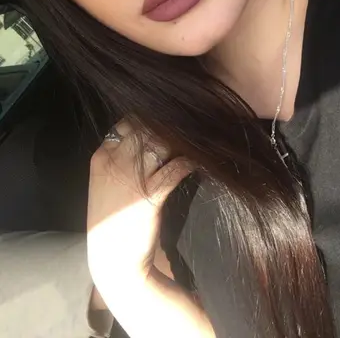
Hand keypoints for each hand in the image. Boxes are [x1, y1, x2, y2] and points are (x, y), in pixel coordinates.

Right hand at [87, 120, 214, 337]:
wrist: (113, 261)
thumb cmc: (110, 222)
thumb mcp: (103, 184)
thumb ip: (117, 159)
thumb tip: (146, 136)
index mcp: (101, 158)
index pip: (126, 124)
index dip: (146, 122)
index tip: (161, 126)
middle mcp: (115, 163)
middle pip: (146, 129)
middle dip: (165, 128)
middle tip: (182, 132)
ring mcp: (132, 178)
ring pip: (161, 143)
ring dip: (178, 143)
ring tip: (190, 145)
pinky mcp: (151, 196)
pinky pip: (176, 167)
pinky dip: (188, 163)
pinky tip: (195, 164)